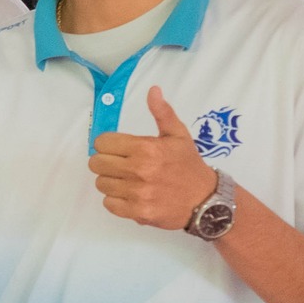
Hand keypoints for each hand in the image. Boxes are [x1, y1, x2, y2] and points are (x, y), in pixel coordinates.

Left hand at [89, 86, 216, 229]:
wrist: (206, 200)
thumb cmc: (188, 165)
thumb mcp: (178, 135)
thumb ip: (162, 113)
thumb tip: (153, 90)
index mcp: (145, 148)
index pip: (101, 143)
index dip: (107, 145)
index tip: (118, 149)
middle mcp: (139, 170)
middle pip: (96, 163)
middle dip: (105, 162)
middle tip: (120, 164)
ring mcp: (137, 193)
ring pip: (101, 183)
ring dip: (111, 181)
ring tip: (128, 180)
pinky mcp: (137, 212)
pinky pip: (108, 203)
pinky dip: (116, 200)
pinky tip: (131, 194)